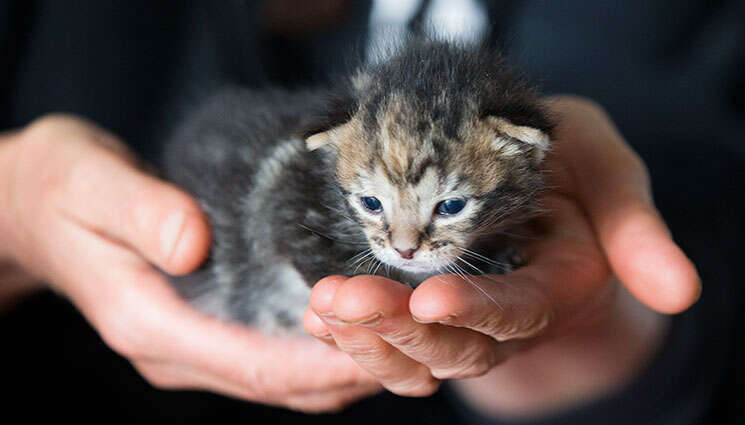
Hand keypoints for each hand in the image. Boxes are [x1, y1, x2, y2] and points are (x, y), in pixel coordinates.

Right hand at [0, 115, 379, 411]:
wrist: (32, 204)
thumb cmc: (63, 187)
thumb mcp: (91, 182)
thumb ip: (142, 213)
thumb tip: (192, 244)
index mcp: (148, 323)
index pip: (251, 365)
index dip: (321, 365)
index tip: (385, 352)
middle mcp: (173, 349)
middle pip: (276, 386)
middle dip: (348, 373)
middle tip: (416, 347)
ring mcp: (188, 346)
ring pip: (278, 383)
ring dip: (340, 370)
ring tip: (401, 343)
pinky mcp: (201, 331)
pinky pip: (268, 359)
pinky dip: (316, 356)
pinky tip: (355, 332)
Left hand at [304, 96, 699, 405]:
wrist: (533, 177)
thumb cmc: (571, 165)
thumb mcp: (608, 172)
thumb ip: (636, 226)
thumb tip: (680, 292)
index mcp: (556, 286)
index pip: (518, 312)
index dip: (479, 313)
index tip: (431, 299)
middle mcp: (508, 318)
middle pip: (455, 346)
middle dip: (398, 328)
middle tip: (343, 297)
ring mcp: (464, 322)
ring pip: (416, 358)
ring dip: (367, 339)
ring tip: (323, 308)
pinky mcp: (426, 315)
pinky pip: (391, 343)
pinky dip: (354, 335)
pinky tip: (319, 313)